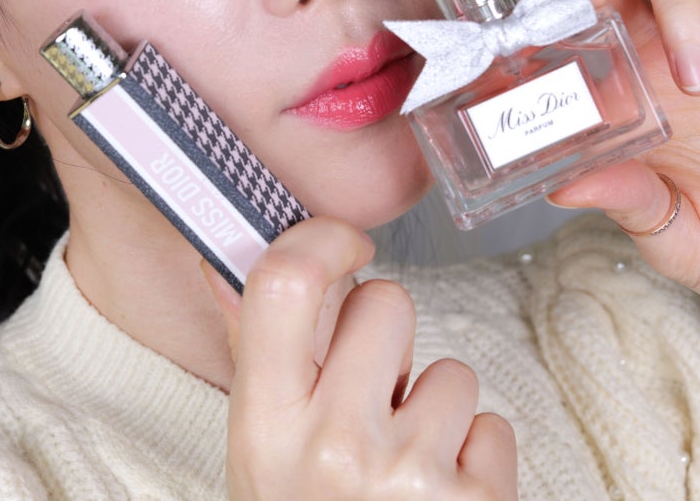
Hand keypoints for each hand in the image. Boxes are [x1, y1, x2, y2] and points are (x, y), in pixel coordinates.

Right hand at [204, 216, 517, 500]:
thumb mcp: (260, 452)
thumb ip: (256, 351)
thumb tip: (224, 259)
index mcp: (265, 426)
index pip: (284, 284)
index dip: (321, 239)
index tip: (344, 244)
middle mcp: (336, 447)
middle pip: (388, 303)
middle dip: (387, 337)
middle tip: (369, 395)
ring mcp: (412, 479)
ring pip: (451, 369)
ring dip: (433, 409)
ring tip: (402, 465)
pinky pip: (491, 424)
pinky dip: (472, 456)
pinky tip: (438, 495)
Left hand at [543, 0, 699, 289]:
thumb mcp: (667, 225)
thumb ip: (628, 203)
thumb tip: (567, 188)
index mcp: (607, 80)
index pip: (556, 21)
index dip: (534, 14)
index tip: (532, 35)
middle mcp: (644, 43)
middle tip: (587, 2)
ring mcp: (691, 35)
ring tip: (691, 78)